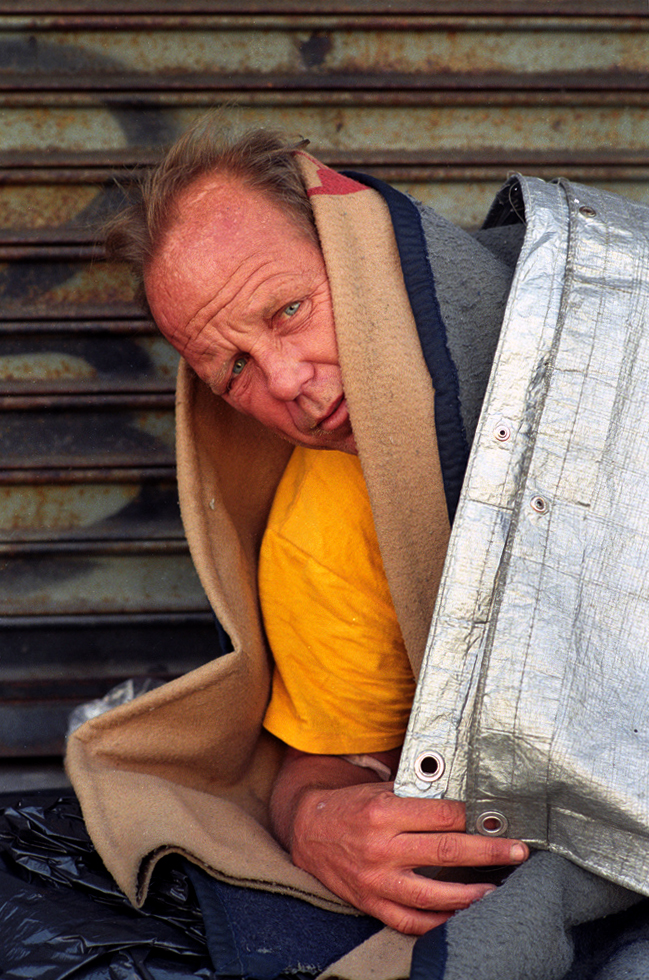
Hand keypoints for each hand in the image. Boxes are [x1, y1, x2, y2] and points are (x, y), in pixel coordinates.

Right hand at [290, 780, 527, 934]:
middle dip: (487, 852)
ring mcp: (376, 879)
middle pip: (445, 850)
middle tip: (517, 852)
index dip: (474, 817)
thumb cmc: (352, 806)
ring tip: (497, 891)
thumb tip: (462, 802)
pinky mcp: (371, 903)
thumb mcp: (380, 791)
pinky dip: (438, 922)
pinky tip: (461, 917)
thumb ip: (416, 798)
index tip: (498, 819)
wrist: (309, 831)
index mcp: (384, 812)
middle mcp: (381, 847)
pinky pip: (410, 921)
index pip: (441, 815)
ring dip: (470, 894)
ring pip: (432, 893)